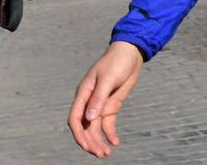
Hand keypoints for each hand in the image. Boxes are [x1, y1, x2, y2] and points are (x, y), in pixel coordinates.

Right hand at [68, 41, 144, 157]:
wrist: (130, 53)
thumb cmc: (116, 62)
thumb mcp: (108, 78)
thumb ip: (99, 98)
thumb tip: (89, 118)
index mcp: (83, 94)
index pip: (75, 119)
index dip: (79, 134)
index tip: (86, 146)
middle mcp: (89, 102)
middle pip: (86, 127)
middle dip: (91, 142)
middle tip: (101, 154)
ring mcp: (100, 104)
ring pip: (96, 128)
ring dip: (99, 141)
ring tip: (107, 153)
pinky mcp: (111, 105)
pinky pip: (108, 123)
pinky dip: (110, 133)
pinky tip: (115, 142)